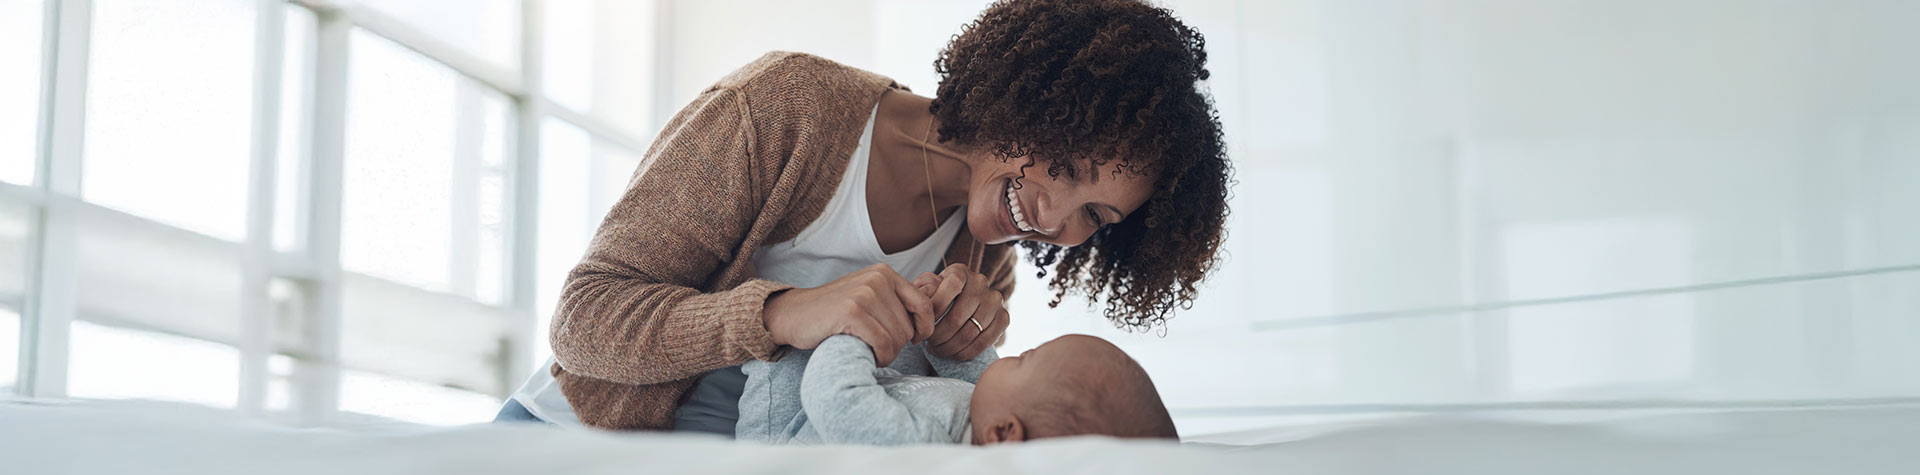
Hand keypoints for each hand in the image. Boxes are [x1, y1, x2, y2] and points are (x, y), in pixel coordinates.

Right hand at [763, 263, 935, 365]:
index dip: (925, 327)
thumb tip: (931, 311)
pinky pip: (883, 343)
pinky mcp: (853, 312)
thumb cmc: (834, 313)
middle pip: (909, 326)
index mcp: (885, 273)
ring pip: (898, 338)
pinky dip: (880, 357)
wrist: (794, 315)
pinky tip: (869, 356)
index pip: (923, 304)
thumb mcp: (869, 296)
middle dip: (898, 345)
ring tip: (871, 351)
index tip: (915, 339)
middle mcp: (878, 279)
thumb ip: (896, 300)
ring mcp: (865, 294)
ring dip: (888, 353)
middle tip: (879, 348)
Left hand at [918, 264, 1007, 359]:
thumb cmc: (939, 298)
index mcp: (960, 271)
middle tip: (929, 345)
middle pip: (958, 316)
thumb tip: (923, 304)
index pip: (951, 285)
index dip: (936, 306)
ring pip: (970, 332)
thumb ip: (922, 294)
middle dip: (939, 336)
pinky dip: (966, 352)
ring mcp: (994, 300)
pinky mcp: (1004, 317)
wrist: (963, 306)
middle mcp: (980, 282)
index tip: (925, 322)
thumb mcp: (927, 290)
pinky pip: (984, 342)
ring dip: (950, 347)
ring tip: (938, 350)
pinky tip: (954, 354)